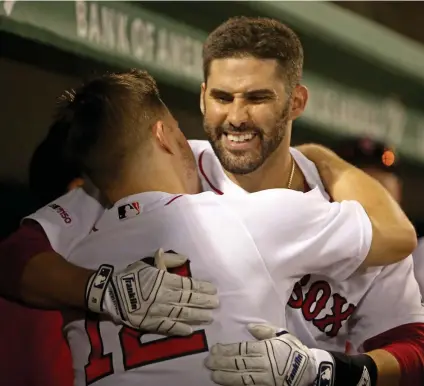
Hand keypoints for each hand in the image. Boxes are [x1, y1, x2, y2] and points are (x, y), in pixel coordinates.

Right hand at [86, 249, 218, 334]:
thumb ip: (167, 260)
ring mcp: (159, 311)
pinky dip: (179, 329)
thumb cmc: (132, 276)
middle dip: (204, 302)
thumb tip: (184, 258)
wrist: (111, 292)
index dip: (202, 289)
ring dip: (196, 316)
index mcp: (165, 281)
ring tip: (209, 317)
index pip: (189, 285)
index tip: (213, 291)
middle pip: (189, 300)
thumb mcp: (150, 263)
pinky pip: (168, 327)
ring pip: (182, 314)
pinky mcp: (151, 323)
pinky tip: (189, 330)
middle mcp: (165, 296)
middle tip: (216, 304)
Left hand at [205, 323, 319, 385]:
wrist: (311, 371)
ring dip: (225, 376)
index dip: (226, 350)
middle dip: (221, 363)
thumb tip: (250, 326)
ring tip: (213, 374)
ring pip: (241, 377)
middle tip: (208, 362)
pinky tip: (227, 384)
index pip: (241, 349)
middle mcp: (263, 364)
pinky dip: (237, 385)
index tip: (214, 349)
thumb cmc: (295, 350)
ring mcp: (264, 378)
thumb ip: (265, 330)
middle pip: (238, 363)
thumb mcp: (283, 335)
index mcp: (265, 349)